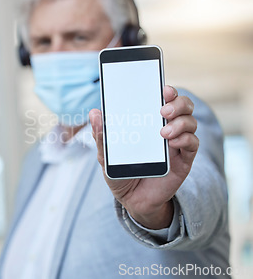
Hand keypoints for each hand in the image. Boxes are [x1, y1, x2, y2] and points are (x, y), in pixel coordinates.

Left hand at [89, 85, 198, 228]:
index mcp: (148, 122)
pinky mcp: (183, 160)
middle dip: (177, 102)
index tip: (162, 87)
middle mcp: (166, 128)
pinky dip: (185, 139)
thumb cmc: (120, 173)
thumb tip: (94, 113)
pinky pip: (193, 144)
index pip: (163, 99)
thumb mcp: (106, 155)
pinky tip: (172, 142)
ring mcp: (177, 144)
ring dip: (180, 122)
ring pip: (190, 122)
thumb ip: (102, 135)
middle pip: (183, 106)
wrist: (132, 200)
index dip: (167, 90)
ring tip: (163, 132)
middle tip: (163, 109)